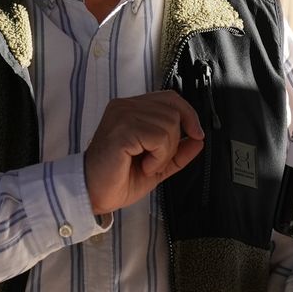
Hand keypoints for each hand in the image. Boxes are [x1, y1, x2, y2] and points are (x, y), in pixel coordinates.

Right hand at [84, 92, 204, 214]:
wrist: (93, 194)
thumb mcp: (157, 164)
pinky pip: (159, 137)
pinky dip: (157, 157)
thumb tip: (199, 139)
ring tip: (146, 164)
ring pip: (169, 124)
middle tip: (155, 161)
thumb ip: (178, 151)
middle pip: (173, 111)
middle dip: (173, 142)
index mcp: (131, 108)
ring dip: (164, 153)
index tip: (196, 135)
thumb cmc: (118, 179)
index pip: (170, 98)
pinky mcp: (122, 129)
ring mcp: (122, 115)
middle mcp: (125, 106)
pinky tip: (143, 165)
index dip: (189, 114)